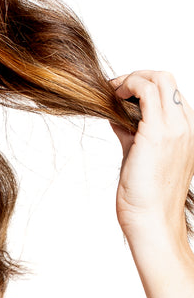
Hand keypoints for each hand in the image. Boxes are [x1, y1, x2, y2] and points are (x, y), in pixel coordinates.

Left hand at [110, 70, 193, 245]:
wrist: (151, 221)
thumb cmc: (145, 198)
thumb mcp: (138, 156)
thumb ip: (132, 133)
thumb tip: (118, 116)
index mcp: (185, 131)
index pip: (169, 93)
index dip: (143, 87)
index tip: (120, 94)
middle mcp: (185, 126)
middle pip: (167, 79)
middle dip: (138, 76)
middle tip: (115, 89)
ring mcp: (175, 128)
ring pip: (159, 78)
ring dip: (132, 78)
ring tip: (113, 91)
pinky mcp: (158, 133)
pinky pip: (146, 91)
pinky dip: (128, 85)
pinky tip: (113, 96)